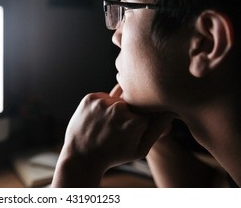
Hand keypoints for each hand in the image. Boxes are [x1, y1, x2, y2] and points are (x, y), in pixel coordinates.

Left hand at [52, 84, 172, 186]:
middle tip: (118, 128)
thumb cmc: (113, 155)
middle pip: (133, 101)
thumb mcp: (139, 149)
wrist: (81, 156)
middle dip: (130, 112)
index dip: (143, 119)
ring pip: (118, 96)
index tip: (134, 129)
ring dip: (116, 107)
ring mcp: (102, 102)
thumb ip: (157, 130)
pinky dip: (103, 104)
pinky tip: (98, 119)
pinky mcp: (90, 98)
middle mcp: (119, 108)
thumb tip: (171, 112)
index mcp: (135, 122)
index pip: (149, 110)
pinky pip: (104, 96)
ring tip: (107, 124)